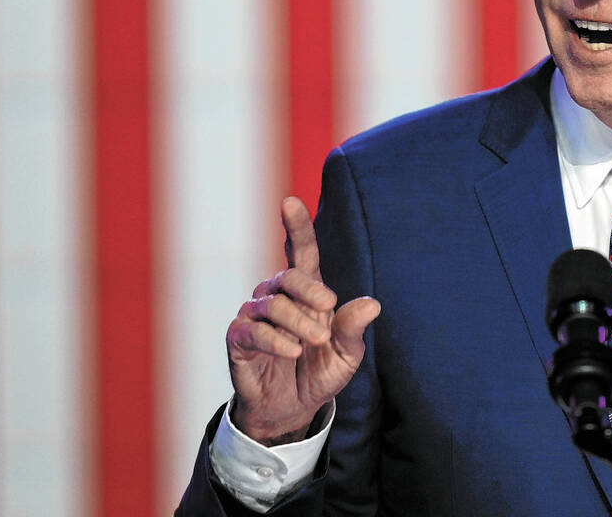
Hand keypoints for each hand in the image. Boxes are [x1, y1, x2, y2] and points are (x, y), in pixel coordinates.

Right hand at [226, 196, 380, 444]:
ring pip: (272, 303)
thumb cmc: (320, 373)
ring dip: (297, 323)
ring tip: (312, 345)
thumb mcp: (346, 355)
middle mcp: (278, 297)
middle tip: (328, 310)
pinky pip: (253, 330)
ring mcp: (254, 315)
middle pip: (288, 275)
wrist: (292, 410)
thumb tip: (373, 304)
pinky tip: (292, 352)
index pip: (301, 252)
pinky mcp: (238, 338)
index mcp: (307, 292)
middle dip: (310, 290)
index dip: (296, 226)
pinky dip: (276, 340)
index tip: (290, 201)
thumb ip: (354, 329)